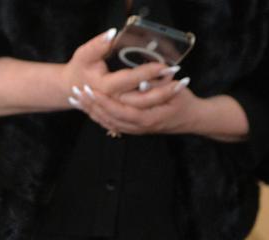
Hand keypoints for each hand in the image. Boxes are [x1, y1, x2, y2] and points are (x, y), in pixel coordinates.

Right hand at [59, 28, 173, 103]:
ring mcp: (114, 112)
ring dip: (161, 97)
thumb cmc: (78, 70)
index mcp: (104, 87)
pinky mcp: (118, 117)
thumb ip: (97, 45)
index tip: (165, 65)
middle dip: (163, 90)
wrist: (68, 89)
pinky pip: (142, 112)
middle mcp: (112, 102)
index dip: (149, 72)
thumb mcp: (84, 54)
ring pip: (142, 109)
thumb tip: (113, 33)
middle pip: (141, 100)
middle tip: (181, 79)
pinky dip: (152, 105)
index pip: (130, 80)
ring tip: (179, 86)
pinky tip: (167, 96)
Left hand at [70, 75, 199, 135]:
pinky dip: (97, 116)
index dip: (103, 100)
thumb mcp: (176, 90)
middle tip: (76, 92)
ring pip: (107, 123)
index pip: (119, 110)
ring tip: (76, 99)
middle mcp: (138, 127)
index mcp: (147, 118)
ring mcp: (135, 130)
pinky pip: (111, 125)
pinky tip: (87, 108)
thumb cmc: (184, 101)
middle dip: (90, 105)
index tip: (90, 88)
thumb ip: (159, 86)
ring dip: (90, 111)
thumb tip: (143, 81)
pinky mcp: (133, 129)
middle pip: (108, 118)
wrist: (191, 118)